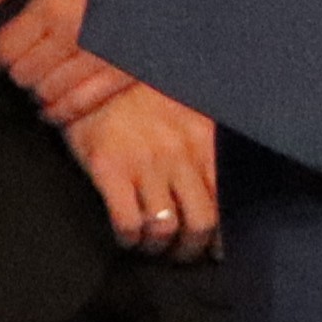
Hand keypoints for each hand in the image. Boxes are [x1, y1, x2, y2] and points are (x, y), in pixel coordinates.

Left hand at [0, 0, 130, 121]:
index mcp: (49, 7)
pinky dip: (61, 113)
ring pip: (47, 92)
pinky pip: (79, 105)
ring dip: (38, 90)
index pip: (4, 49)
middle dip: (18, 69)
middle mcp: (70, 37)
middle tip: (24, 64)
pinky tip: (53, 111)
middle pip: (23, 73)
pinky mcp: (119, 74)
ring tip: (40, 83)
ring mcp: (95, 60)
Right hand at [64, 82, 224, 257]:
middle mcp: (179, 155)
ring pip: (166, 229)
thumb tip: (219, 187)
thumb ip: (206, 146)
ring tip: (151, 245)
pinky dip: (129, 239)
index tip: (216, 249)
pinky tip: (126, 236)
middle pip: (201, 224)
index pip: (226, 201)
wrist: (95, 69)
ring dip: (159, 247)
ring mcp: (145, 163)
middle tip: (180, 252)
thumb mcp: (189, 111)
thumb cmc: (144, 93)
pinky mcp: (110, 169)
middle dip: (191, 248)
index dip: (222, 235)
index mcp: (204, 141)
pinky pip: (128, 222)